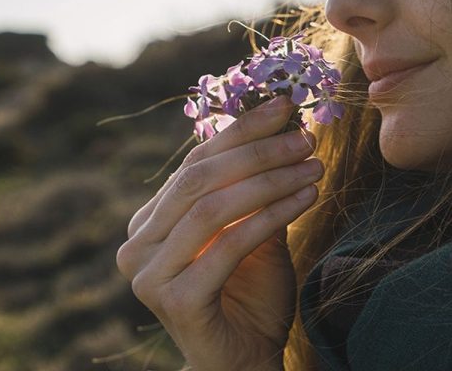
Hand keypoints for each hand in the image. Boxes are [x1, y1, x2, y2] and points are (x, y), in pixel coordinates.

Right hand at [116, 96, 322, 369]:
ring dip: (270, 180)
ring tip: (314, 166)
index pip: (194, 163)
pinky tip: (306, 198)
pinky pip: (229, 245)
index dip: (240, 131)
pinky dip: (271, 216)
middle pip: (199, 178)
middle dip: (258, 151)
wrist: (245, 361)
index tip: (284, 106)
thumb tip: (284, 126)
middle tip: (305, 137)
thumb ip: (256, 190)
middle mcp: (137, 244)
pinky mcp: (174, 299)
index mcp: (150, 222)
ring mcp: (148, 274)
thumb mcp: (254, 234)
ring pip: (212, 206)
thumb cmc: (250, 297)